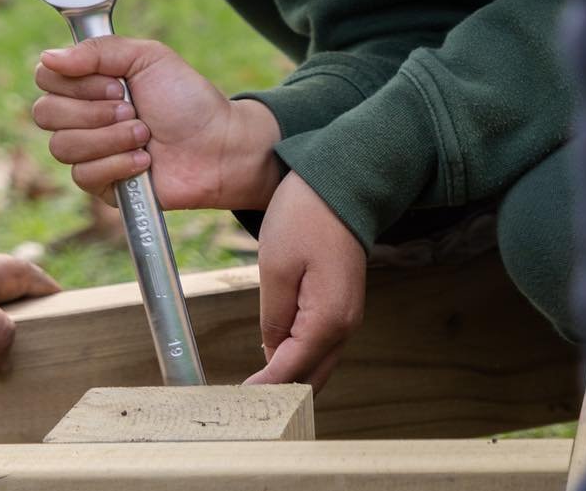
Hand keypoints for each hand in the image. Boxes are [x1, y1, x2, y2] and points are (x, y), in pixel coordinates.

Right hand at [33, 36, 282, 211]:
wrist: (218, 145)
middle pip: (45, 113)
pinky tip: (144, 160)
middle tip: (132, 108)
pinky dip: (117, 163)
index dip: (75, 82)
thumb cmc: (187, 98)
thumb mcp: (147, 57)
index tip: (115, 83)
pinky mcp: (102, 185)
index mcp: (90, 80)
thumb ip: (98, 51)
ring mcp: (90, 150)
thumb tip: (47, 57)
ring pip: (62, 146)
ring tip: (144, 134)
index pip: (46, 77)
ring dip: (109, 137)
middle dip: (93, 111)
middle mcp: (83, 114)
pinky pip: (83, 176)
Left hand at [245, 173, 365, 391]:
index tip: (239, 405)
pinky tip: (277, 358)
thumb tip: (272, 355)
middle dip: (281, 394)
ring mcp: (347, 314)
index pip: (292, 372)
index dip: (264, 391)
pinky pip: (321, 342)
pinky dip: (300, 357)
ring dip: (291, 377)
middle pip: (311, 378)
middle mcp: (344, 325)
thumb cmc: (306, 216)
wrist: (341, 181)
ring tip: (256, 389)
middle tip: (245, 404)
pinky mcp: (342, 301)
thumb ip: (274, 317)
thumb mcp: (276, 265)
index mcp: (328, 320)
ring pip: (318, 363)